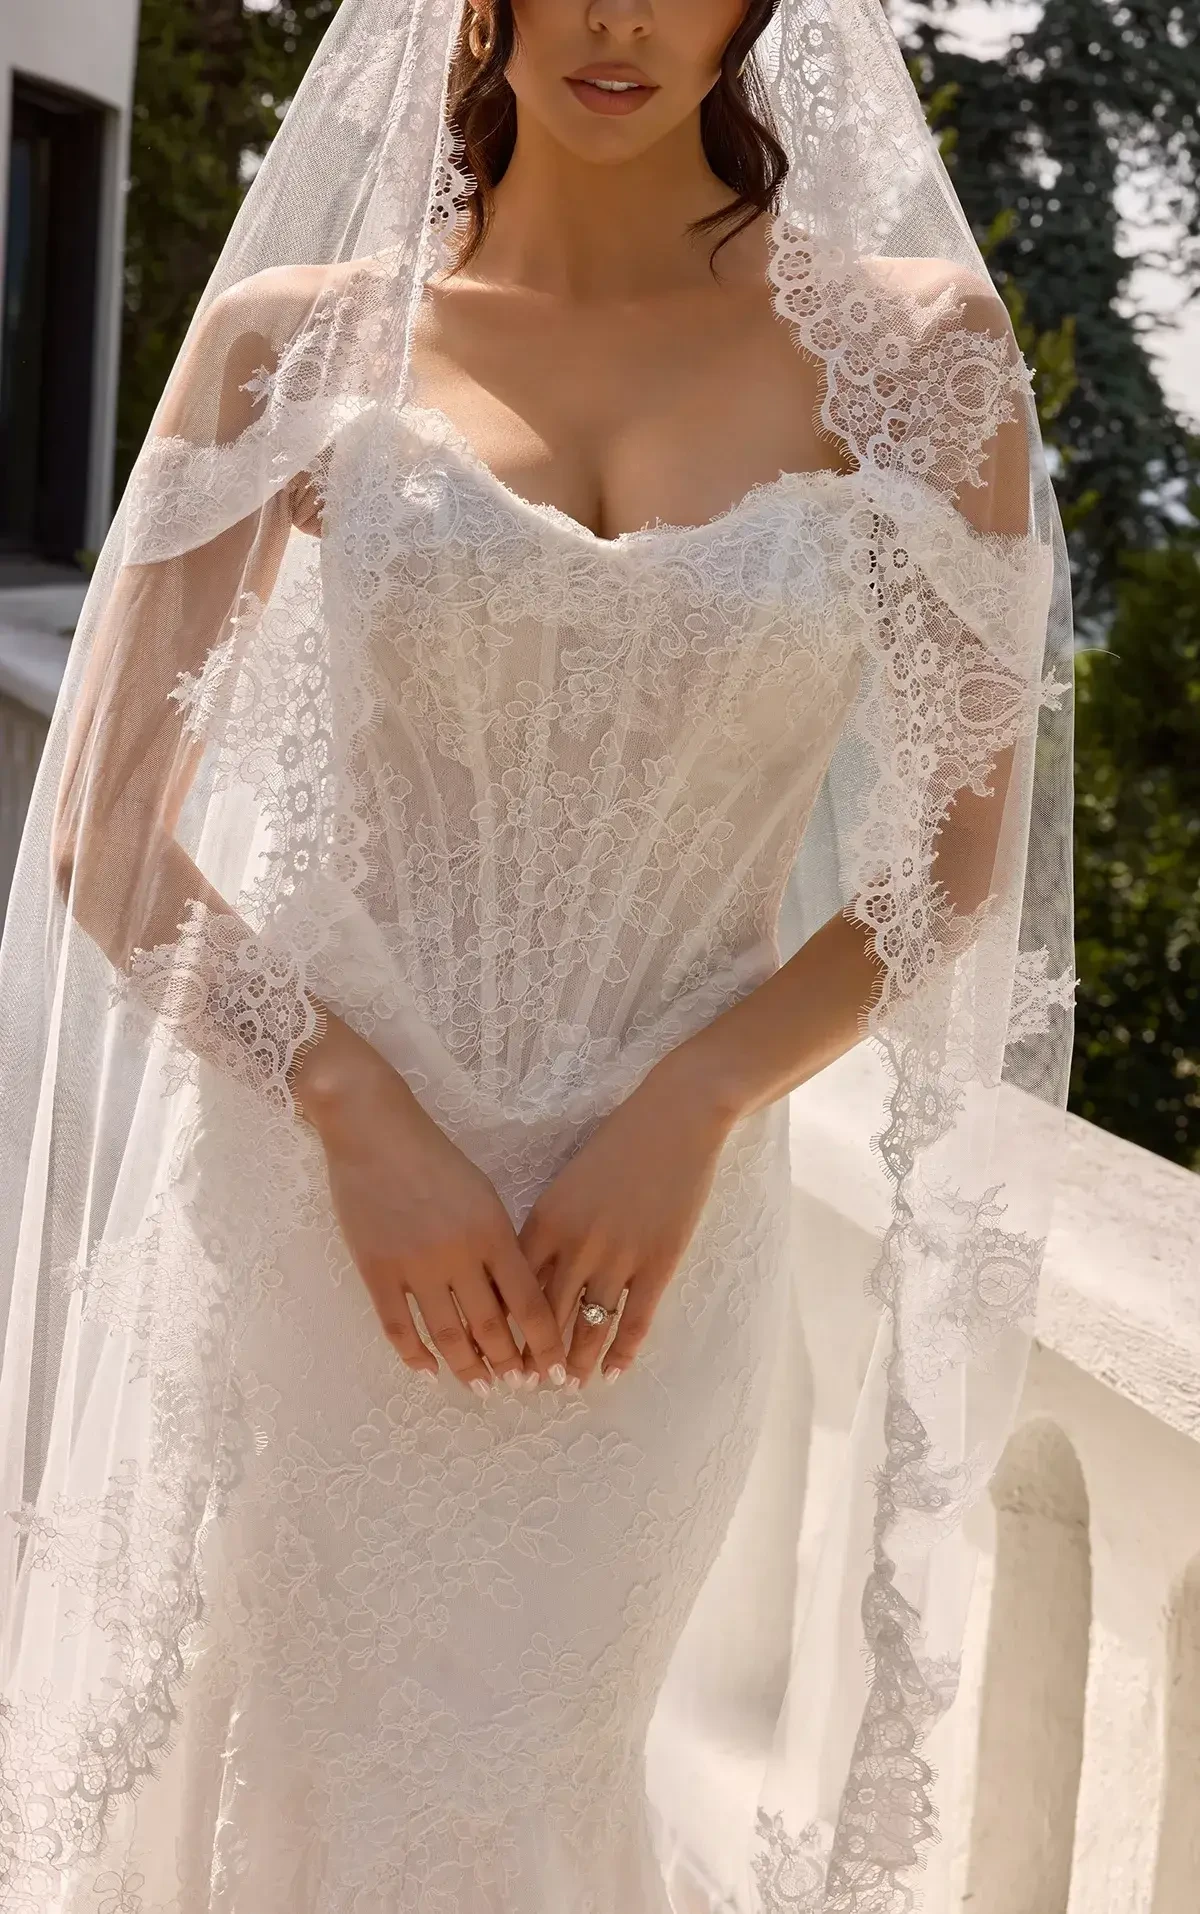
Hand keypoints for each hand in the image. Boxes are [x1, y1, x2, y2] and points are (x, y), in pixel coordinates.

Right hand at [292, 1018, 567, 1391]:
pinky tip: (427, 1372)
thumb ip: (500, 1245)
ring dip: (467, 1368)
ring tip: (480, 1387)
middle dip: (509, 1365)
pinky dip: (414, 1356)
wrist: (375, 1132)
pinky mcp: (376, 1270)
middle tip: (518, 1387)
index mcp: (493, 1232)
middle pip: (491, 1327)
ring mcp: (415, 1265)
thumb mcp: (483, 1195)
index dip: (544, 1343)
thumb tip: (513, 1301)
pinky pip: (398, 1327)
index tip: (554, 1371)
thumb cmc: (435, 1158)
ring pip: (447, 1335)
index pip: (528, 1303)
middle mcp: (459, 1255)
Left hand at [517, 1055, 739, 1385]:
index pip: (515, 1285)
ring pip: (590, 1324)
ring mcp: (619, 1255)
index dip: (505, 1324)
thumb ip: (550, 1226)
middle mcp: (577, 1242)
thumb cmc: (617, 1145)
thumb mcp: (568, 1182)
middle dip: (535, 1355)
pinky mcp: (658, 1261)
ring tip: (569, 1384)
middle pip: (547, 1313)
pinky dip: (623, 1350)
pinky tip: (614, 1373)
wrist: (674, 1120)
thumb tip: (532, 1272)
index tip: (497, 1350)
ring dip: (578, 1360)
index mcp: (547, 1219)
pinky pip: (636, 1318)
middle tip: (526, 1385)